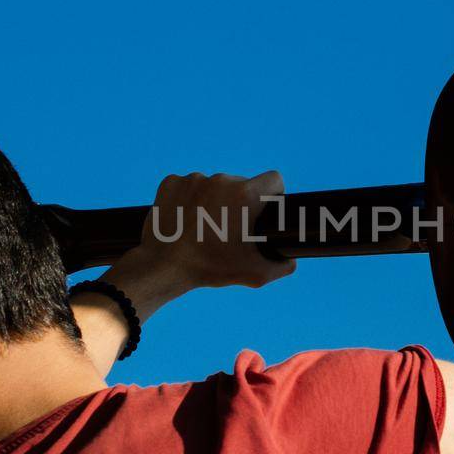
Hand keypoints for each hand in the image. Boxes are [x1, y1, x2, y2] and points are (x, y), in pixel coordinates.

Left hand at [136, 171, 296, 288]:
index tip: (263, 210)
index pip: (274, 178)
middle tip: (228, 228)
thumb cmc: (210, 268)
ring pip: (213, 186)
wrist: (163, 266)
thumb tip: (290, 262)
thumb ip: (281, 267)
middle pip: (241, 183)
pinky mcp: (171, 182)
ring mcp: (193, 178)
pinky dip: (187, 200)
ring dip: (212, 201)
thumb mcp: (254, 274)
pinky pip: (187, 186)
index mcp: (245, 195)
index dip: (273, 194)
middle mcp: (221, 179)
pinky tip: (184, 220)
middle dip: (238, 202)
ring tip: (203, 227)